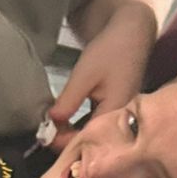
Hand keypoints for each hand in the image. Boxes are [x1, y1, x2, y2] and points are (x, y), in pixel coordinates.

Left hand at [43, 4, 157, 150]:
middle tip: (45, 135)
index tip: (44, 137)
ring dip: (72, 134)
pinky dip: (80, 126)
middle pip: (92, 141)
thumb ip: (69, 101)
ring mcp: (119, 118)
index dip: (64, 142)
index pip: (88, 139)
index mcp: (116, 114)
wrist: (131, 34)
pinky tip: (66, 124)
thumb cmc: (110, 51)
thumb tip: (51, 123)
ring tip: (53, 131)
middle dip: (67, 141)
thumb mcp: (85, 75)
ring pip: (93, 135)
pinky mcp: (115, 112)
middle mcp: (121, 121)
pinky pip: (96, 126)